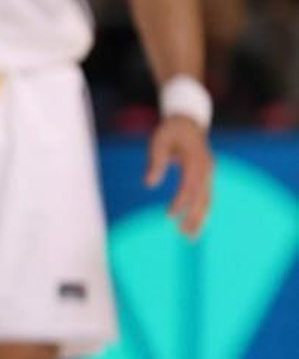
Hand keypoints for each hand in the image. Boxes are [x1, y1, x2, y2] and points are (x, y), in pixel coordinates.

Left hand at [145, 116, 212, 238]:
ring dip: (200, 218)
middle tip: (185, 236)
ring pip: (207, 199)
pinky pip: (207, 196)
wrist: (187, 121)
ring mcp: (209, 172)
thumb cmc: (169, 131)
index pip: (188, 186)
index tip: (168, 216)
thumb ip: (155, 162)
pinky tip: (196, 223)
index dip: (180, 202)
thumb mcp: (158, 141)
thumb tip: (149, 185)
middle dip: (195, 218)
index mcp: (195, 159)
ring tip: (191, 237)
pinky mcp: (207, 175)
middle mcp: (206, 168)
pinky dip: (202, 210)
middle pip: (203, 197)